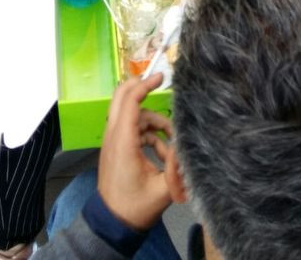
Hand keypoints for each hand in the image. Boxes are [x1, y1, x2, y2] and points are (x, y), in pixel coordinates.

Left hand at [98, 74, 172, 231]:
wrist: (113, 223)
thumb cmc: (136, 207)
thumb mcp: (162, 190)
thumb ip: (178, 167)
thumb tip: (187, 146)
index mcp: (123, 141)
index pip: (130, 101)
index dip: (145, 85)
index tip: (162, 77)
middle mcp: (114, 135)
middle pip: (121, 96)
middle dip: (140, 87)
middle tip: (159, 84)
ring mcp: (113, 140)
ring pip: (132, 114)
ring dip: (152, 121)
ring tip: (171, 143)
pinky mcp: (117, 147)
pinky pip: (132, 128)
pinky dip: (148, 134)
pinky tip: (164, 154)